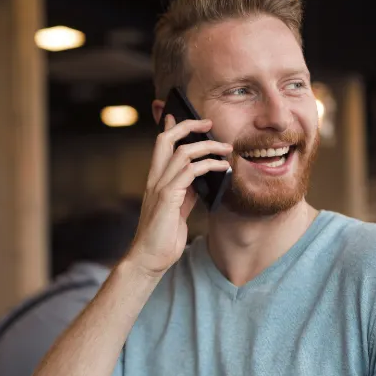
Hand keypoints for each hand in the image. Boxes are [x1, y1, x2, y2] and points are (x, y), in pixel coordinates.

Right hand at [124, 114, 231, 277]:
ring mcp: (160, 187)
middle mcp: (155, 179)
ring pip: (182, 152)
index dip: (171, 128)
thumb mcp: (177, 210)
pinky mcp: (168, 198)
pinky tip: (224, 168)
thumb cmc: (162, 238)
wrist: (149, 259)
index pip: (160, 146)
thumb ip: (186, 192)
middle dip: (187, 125)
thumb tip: (202, 178)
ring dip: (207, 146)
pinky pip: (190, 172)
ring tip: (226, 148)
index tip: (181, 116)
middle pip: (166, 140)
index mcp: (155, 181)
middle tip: (207, 122)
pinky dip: (210, 165)